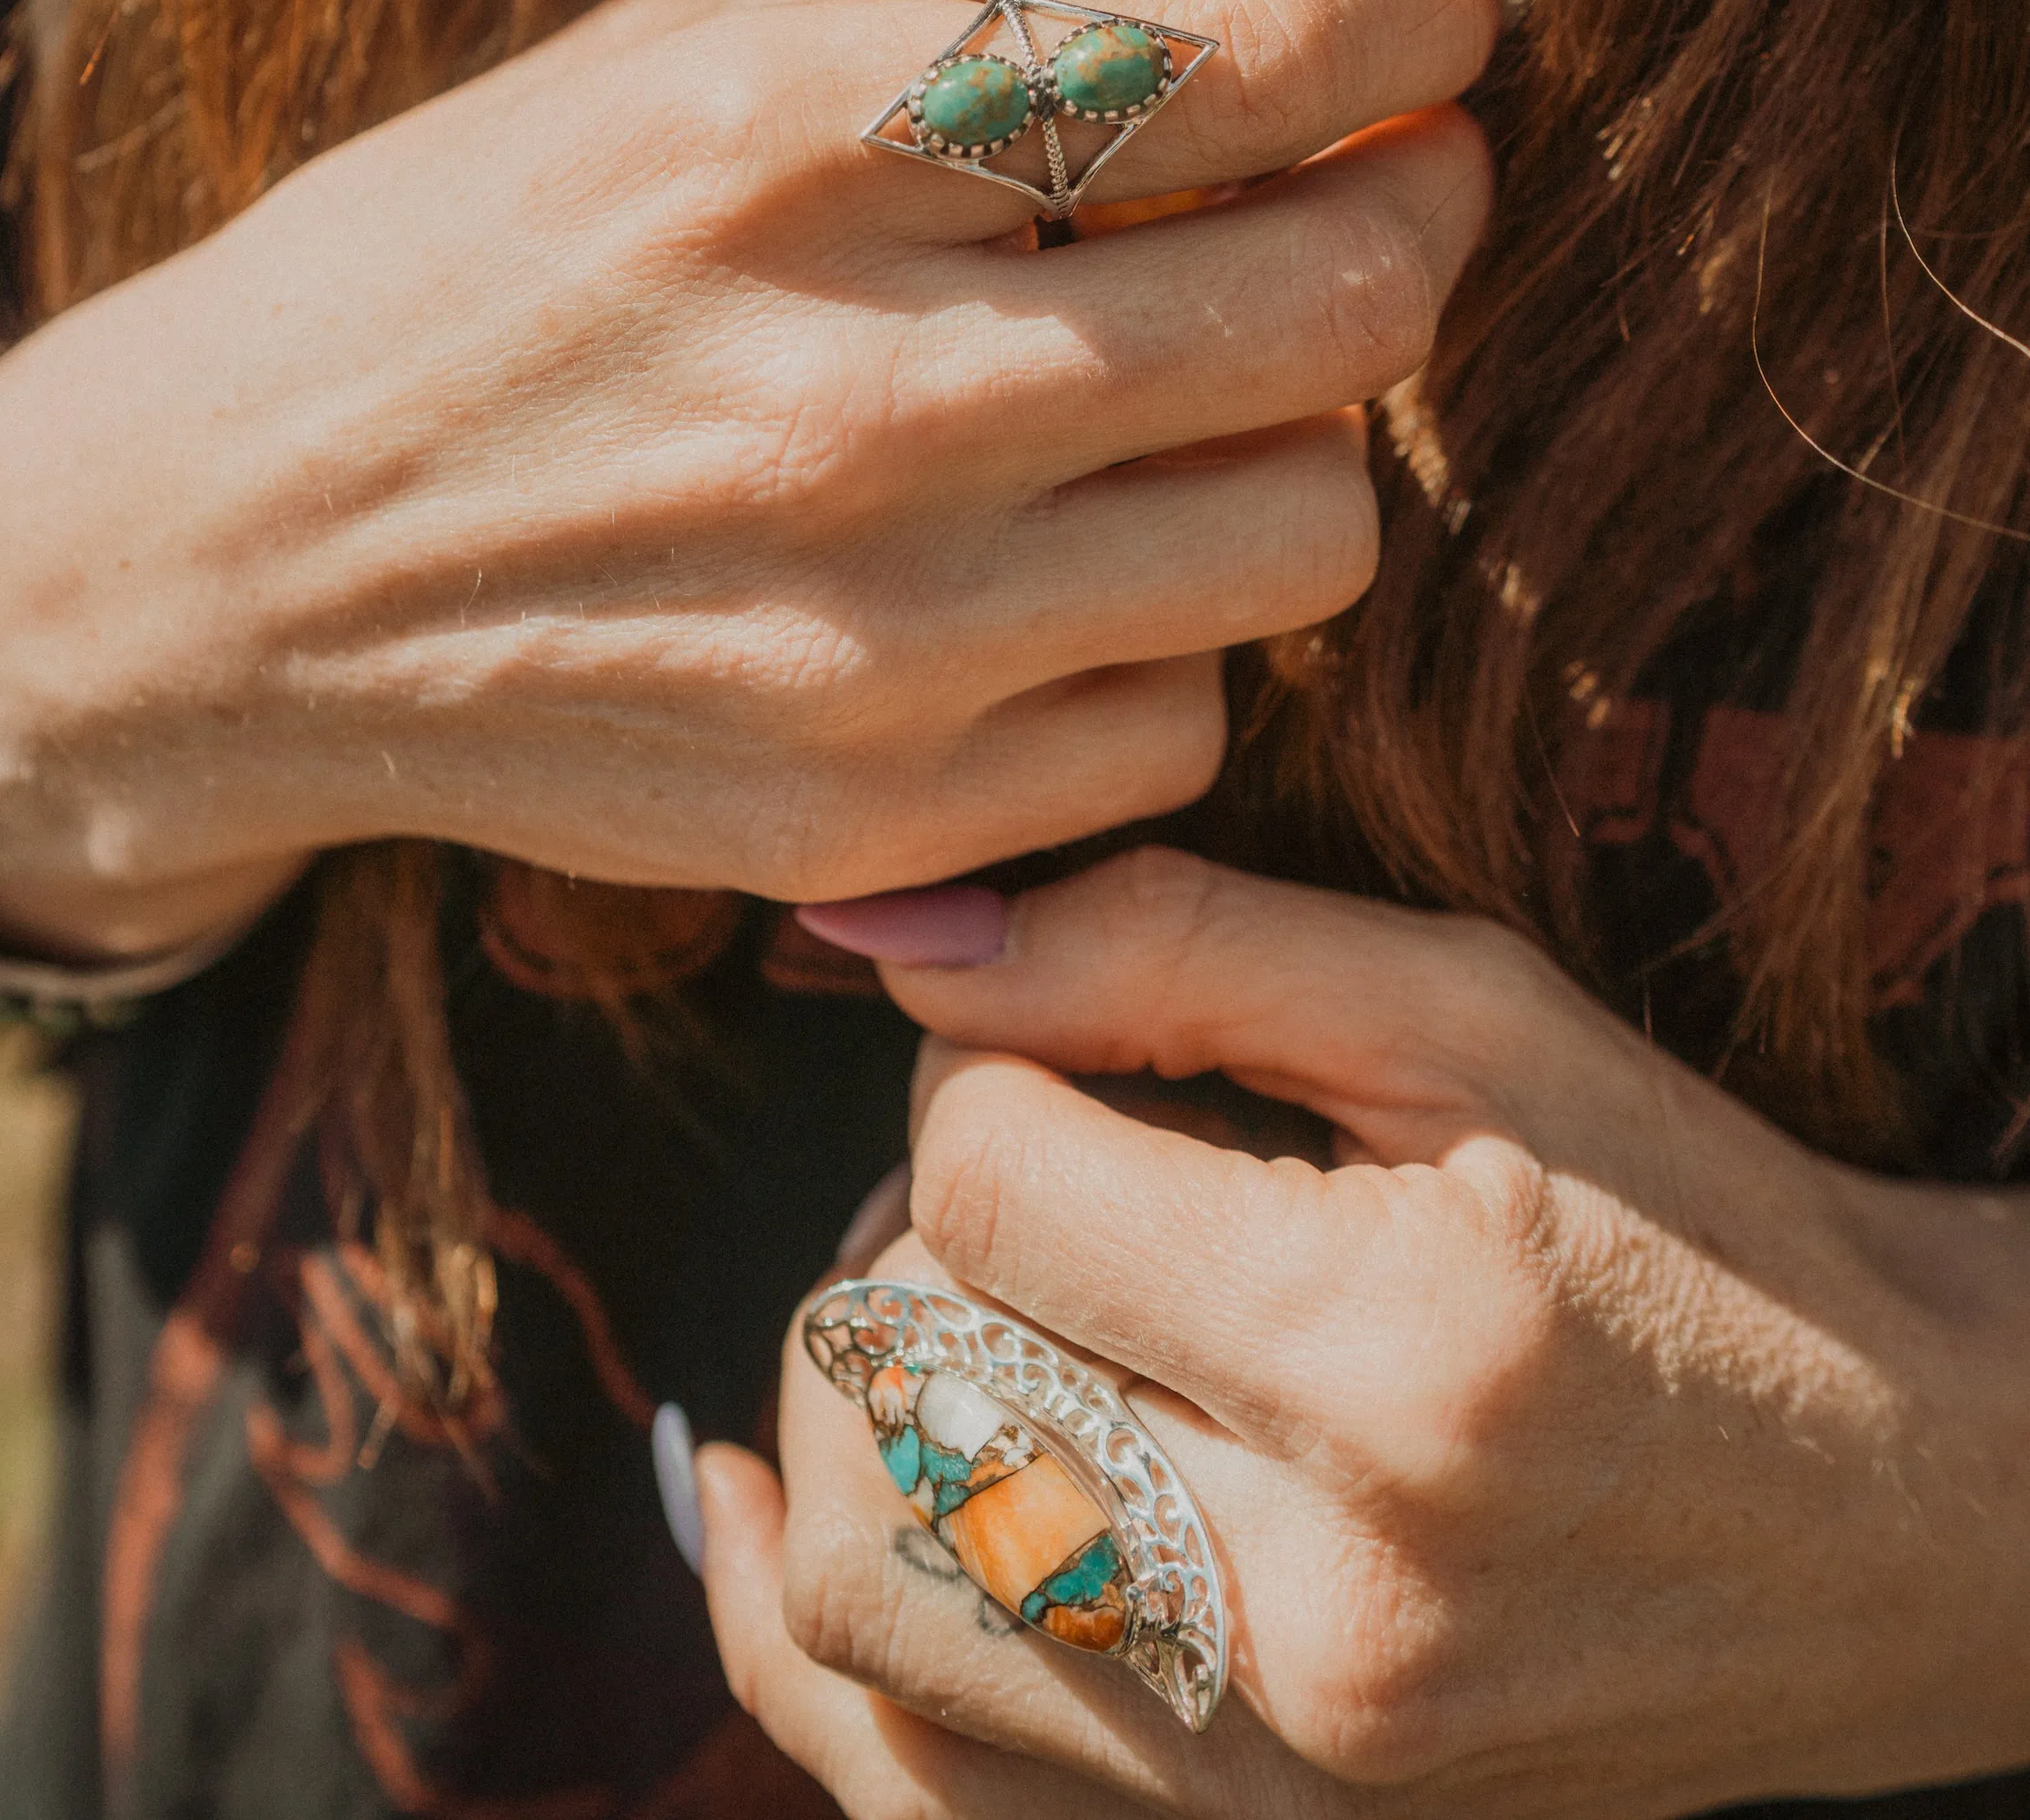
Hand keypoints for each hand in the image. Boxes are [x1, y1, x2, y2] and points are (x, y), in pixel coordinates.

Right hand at [0, 0, 1496, 954]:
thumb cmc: (441, 271)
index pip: (1239, 51)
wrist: (208, 578)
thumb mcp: (648, 53)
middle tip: (1387, 170)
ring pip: (1316, 525)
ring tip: (1191, 380)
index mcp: (783, 148)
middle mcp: (848, 396)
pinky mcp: (868, 824)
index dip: (1416, 1)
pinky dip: (1171, 633)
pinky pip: (1191, 725)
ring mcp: (868, 640)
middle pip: (1353, 297)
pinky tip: (1057, 564)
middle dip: (1426, 202)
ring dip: (1304, 430)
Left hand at [704, 850, 2029, 1815]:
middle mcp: (1324, 1607)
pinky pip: (916, 1794)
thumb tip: (883, 935)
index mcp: (1391, 1356)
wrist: (1908, 1509)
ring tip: (947, 1318)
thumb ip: (1167, 944)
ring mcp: (1289, 1775)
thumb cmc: (1690, 1221)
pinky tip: (761, 1502)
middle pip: (905, 1383)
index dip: (980, 1072)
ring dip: (848, 1416)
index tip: (1065, 1057)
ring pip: (865, 1600)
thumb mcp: (1470, 1014)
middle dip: (910, 1234)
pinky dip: (804, 1642)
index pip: (982, 1182)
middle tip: (1017, 1171)